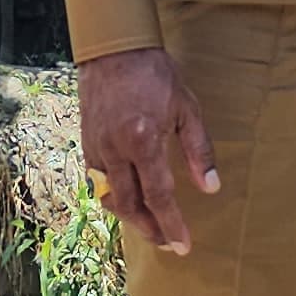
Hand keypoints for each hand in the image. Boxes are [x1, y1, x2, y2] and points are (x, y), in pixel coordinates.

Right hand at [78, 48, 218, 255]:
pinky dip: (113, 197)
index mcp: (143, 141)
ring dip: (130, 217)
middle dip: (150, 229)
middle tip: (167, 243)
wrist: (114, 49)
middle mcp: (115, 150)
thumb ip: (199, 150)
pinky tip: (127, 201)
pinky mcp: (86, 143)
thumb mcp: (186, 108)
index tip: (182, 245)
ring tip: (149, 227)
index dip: (171, 224)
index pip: (158, 196)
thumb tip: (209, 187)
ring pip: (111, 197)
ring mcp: (97, 148)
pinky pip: (98, 181)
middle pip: (130, 205)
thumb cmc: (155, 74)